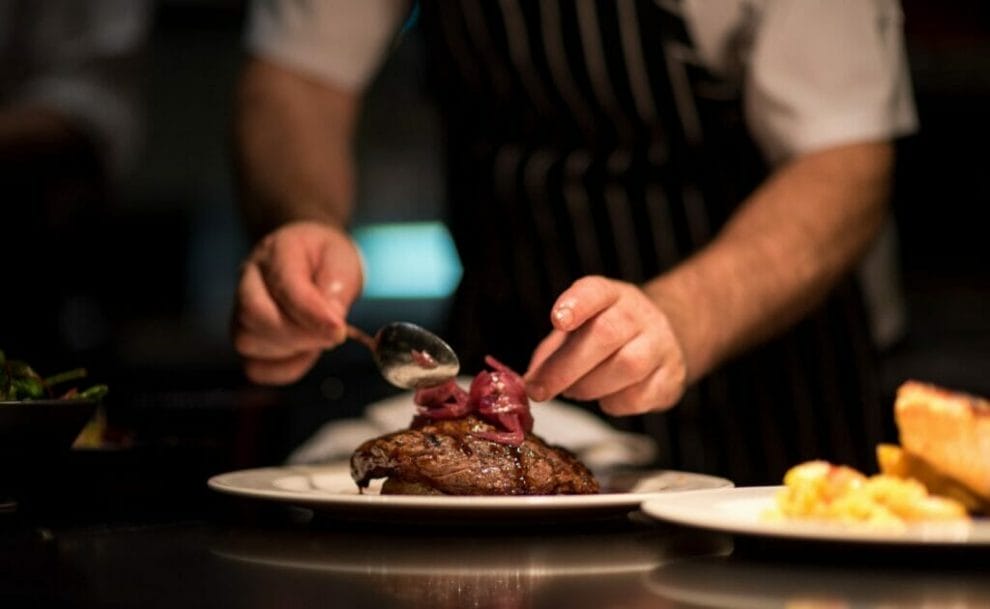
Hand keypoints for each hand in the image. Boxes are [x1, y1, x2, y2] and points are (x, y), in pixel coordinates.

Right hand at [232, 221, 362, 383]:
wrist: (315, 261)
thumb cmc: (328, 260)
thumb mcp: (342, 262)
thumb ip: (337, 289)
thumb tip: (330, 322)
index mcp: (277, 251)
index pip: (284, 286)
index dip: (311, 313)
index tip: (339, 329)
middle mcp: (249, 278)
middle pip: (255, 315)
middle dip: (299, 334)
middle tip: (333, 336)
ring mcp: (240, 308)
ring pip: (248, 342)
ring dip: (291, 349)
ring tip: (319, 338)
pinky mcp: (246, 337)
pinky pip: (255, 367)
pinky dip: (284, 369)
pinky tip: (306, 353)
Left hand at [523, 276, 687, 415]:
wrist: (660, 340)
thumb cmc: (606, 336)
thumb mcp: (577, 331)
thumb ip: (551, 353)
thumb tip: (530, 383)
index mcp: (611, 295)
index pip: (596, 291)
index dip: (576, 303)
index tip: (557, 320)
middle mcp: (640, 314)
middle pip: (606, 334)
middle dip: (566, 367)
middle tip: (540, 390)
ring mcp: (661, 344)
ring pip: (627, 365)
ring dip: (589, 386)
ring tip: (575, 391)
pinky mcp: (672, 377)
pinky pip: (640, 396)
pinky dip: (613, 403)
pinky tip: (606, 397)